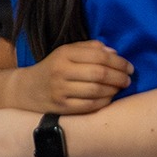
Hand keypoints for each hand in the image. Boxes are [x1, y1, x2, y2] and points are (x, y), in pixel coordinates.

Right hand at [9, 40, 133, 114]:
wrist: (26, 90)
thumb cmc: (54, 68)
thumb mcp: (67, 52)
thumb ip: (90, 48)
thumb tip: (115, 53)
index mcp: (64, 54)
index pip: (99, 56)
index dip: (119, 62)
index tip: (130, 67)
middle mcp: (61, 71)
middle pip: (99, 74)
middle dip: (119, 77)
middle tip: (128, 79)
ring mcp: (61, 91)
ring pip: (96, 91)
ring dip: (113, 90)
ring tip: (120, 87)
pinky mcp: (62, 108)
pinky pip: (89, 105)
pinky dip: (104, 101)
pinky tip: (109, 97)